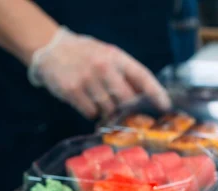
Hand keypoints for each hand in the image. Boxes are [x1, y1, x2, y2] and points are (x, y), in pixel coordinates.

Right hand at [28, 27, 170, 118]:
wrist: (51, 49)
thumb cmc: (87, 56)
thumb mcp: (109, 56)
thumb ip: (127, 74)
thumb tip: (149, 99)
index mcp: (116, 57)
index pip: (142, 76)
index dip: (156, 93)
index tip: (166, 106)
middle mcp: (103, 67)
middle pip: (127, 100)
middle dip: (129, 109)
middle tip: (128, 114)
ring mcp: (87, 79)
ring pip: (109, 109)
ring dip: (108, 111)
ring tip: (100, 100)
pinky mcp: (72, 91)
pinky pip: (91, 113)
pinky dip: (92, 112)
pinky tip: (87, 101)